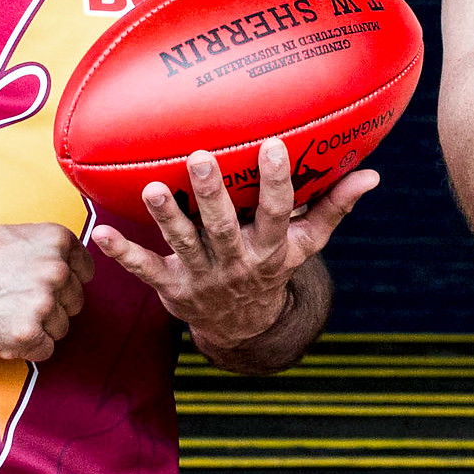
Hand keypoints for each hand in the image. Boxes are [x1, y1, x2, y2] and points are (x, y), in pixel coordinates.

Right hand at [0, 222, 91, 361]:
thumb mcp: (17, 235)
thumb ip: (51, 248)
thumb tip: (75, 264)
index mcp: (56, 241)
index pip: (85, 272)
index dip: (64, 283)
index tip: (42, 285)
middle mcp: (55, 270)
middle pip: (75, 303)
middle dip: (52, 306)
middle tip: (16, 300)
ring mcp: (43, 303)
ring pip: (61, 328)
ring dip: (39, 328)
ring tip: (6, 313)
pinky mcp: (28, 334)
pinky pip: (46, 350)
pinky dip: (27, 346)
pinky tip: (4, 329)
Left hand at [89, 138, 377, 355]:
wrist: (242, 328)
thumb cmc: (272, 270)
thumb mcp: (306, 246)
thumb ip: (334, 208)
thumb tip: (372, 174)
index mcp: (269, 250)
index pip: (278, 214)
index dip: (278, 183)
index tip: (274, 145)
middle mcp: (234, 263)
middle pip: (222, 228)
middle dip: (211, 194)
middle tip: (199, 156)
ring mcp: (201, 277)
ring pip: (183, 245)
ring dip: (166, 218)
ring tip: (153, 188)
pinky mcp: (170, 288)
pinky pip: (145, 270)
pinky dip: (123, 254)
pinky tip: (101, 233)